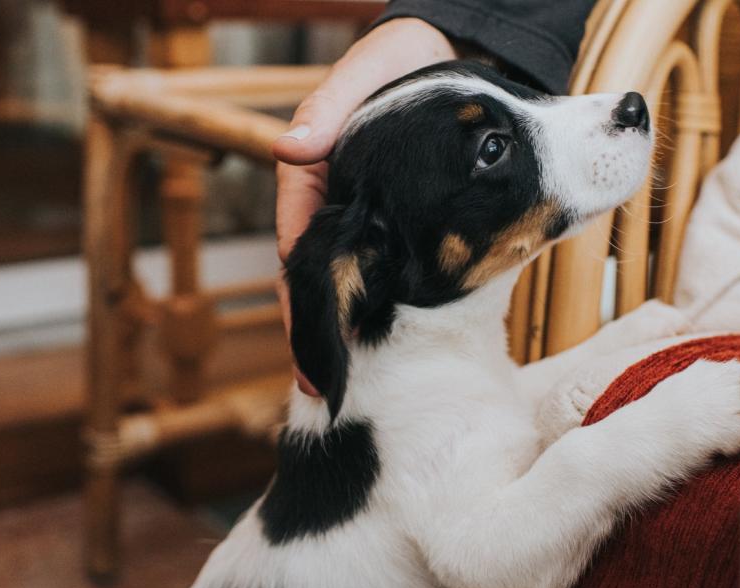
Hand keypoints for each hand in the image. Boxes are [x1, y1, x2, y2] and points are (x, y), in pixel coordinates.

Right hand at [273, 18, 457, 395]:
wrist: (448, 46)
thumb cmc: (397, 58)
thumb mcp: (363, 73)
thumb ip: (329, 107)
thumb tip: (291, 147)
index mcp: (311, 174)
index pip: (297, 249)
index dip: (300, 302)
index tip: (307, 347)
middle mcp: (332, 200)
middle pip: (318, 278)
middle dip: (319, 333)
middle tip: (325, 390)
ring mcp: (366, 212)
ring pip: (353, 279)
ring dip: (351, 327)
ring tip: (361, 380)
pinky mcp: (399, 216)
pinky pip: (388, 265)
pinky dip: (386, 301)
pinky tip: (398, 337)